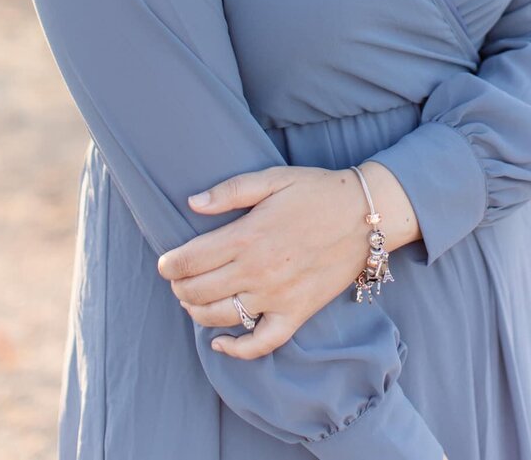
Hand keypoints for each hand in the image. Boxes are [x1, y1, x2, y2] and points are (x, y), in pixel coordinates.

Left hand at [156, 166, 371, 358]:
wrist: (365, 216)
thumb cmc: (317, 192)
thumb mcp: (273, 179)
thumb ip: (230, 191)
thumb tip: (192, 203)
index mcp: (247, 236)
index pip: (190, 260)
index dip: (169, 264)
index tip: (165, 263)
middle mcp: (257, 271)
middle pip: (198, 291)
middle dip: (179, 287)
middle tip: (177, 279)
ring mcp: (276, 297)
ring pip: (220, 317)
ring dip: (197, 312)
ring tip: (192, 300)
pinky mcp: (296, 313)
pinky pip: (261, 344)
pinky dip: (236, 351)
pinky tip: (219, 343)